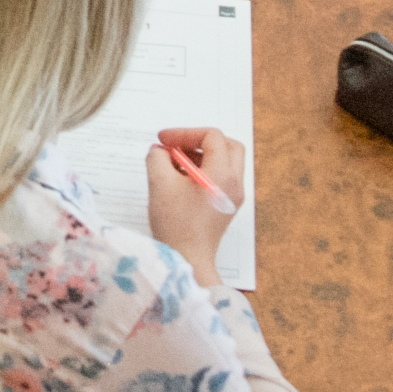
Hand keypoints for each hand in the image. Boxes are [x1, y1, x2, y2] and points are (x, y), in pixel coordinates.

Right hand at [145, 125, 247, 276]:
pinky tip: (181, 180)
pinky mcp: (227, 207)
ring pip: (225, 161)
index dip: (185, 133)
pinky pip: (221, 178)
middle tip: (177, 146)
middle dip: (200, 140)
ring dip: (201, 156)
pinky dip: (204, 171)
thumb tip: (160, 151)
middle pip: (228, 145)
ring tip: (175, 164)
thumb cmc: (176, 223)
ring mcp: (233, 197)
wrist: (188, 259)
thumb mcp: (160, 182)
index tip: (164, 141)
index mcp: (223, 174)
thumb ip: (157, 157)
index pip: (212, 136)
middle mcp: (235, 183)